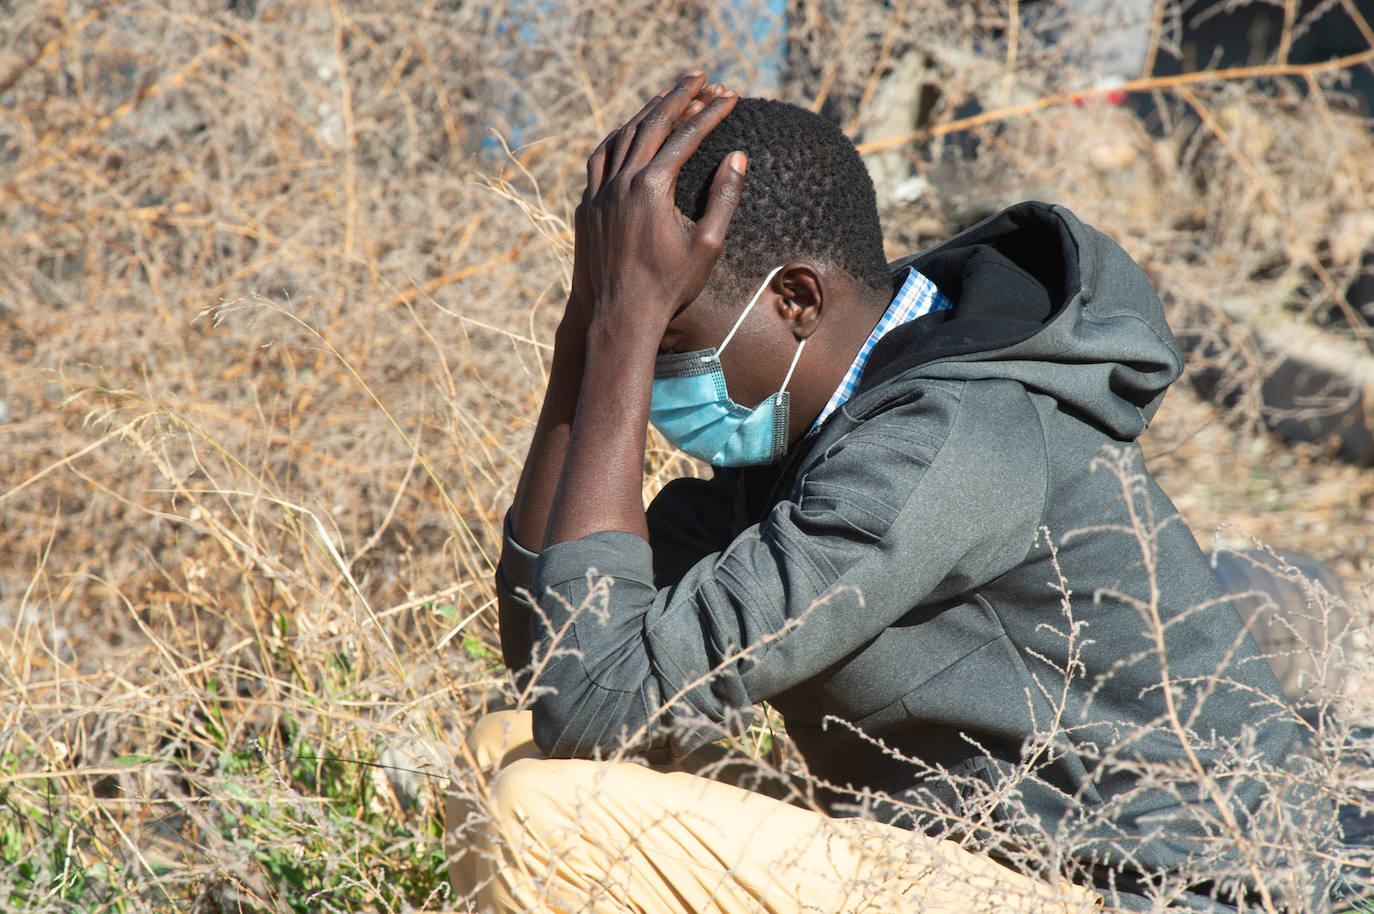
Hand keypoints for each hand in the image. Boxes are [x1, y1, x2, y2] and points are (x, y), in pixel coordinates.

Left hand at [581, 72, 745, 338]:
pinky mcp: (588, 206)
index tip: (730, 96)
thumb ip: (723, 197)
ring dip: (647, 111)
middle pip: (652, 123)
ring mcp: (599, 192)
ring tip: (668, 96)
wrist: (622, 316)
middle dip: (679, 95)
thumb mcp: (707, 244)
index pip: (686, 135)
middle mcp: (621, 182)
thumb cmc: (670, 286)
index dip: (710, 112)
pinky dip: (617, 138)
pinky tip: (628, 133)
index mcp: (652, 187)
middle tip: (702, 76)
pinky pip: (600, 159)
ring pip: (622, 135)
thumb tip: (738, 157)